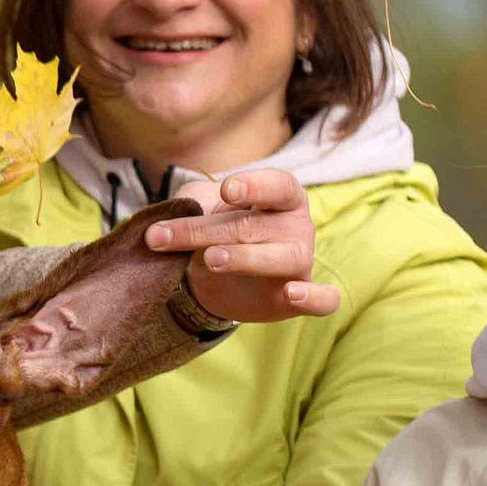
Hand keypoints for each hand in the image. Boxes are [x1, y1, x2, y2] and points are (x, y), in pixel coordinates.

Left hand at [141, 169, 339, 322]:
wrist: (211, 277)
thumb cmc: (212, 229)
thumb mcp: (197, 208)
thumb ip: (190, 206)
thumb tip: (171, 218)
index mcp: (280, 195)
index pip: (277, 185)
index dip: (254, 186)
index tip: (225, 191)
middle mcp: (296, 226)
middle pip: (256, 226)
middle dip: (205, 231)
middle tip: (163, 238)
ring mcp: (300, 261)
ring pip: (286, 258)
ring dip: (247, 258)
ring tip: (211, 259)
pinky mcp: (296, 297)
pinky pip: (323, 300)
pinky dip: (314, 297)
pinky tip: (293, 293)